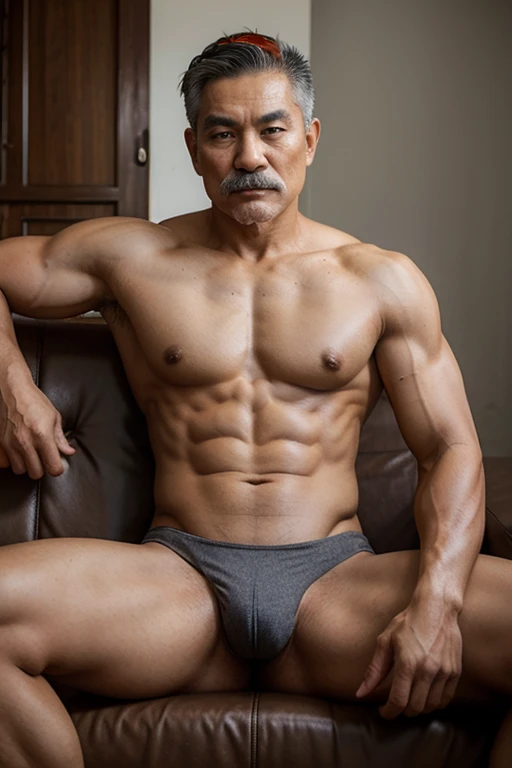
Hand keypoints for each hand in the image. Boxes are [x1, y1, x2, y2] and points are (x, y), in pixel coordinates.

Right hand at [0, 385, 74, 478]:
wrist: (13, 390)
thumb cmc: (35, 401)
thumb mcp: (54, 417)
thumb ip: (60, 438)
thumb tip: (69, 452)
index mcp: (43, 436)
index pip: (53, 467)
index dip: (57, 469)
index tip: (57, 465)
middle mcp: (26, 442)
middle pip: (35, 473)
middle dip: (42, 469)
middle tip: (43, 459)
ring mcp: (10, 443)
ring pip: (20, 470)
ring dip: (26, 465)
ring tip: (29, 454)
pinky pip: (4, 464)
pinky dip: (10, 461)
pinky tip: (16, 452)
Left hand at [355, 599, 461, 717]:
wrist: (436, 608)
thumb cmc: (408, 622)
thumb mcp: (385, 641)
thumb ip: (374, 670)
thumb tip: (361, 693)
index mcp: (407, 663)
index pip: (398, 701)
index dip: (389, 712)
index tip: (384, 711)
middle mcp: (427, 670)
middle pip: (415, 708)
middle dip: (402, 710)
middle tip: (396, 703)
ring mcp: (443, 672)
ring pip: (431, 706)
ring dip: (419, 708)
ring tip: (410, 698)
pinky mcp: (455, 671)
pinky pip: (446, 699)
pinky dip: (435, 703)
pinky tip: (426, 695)